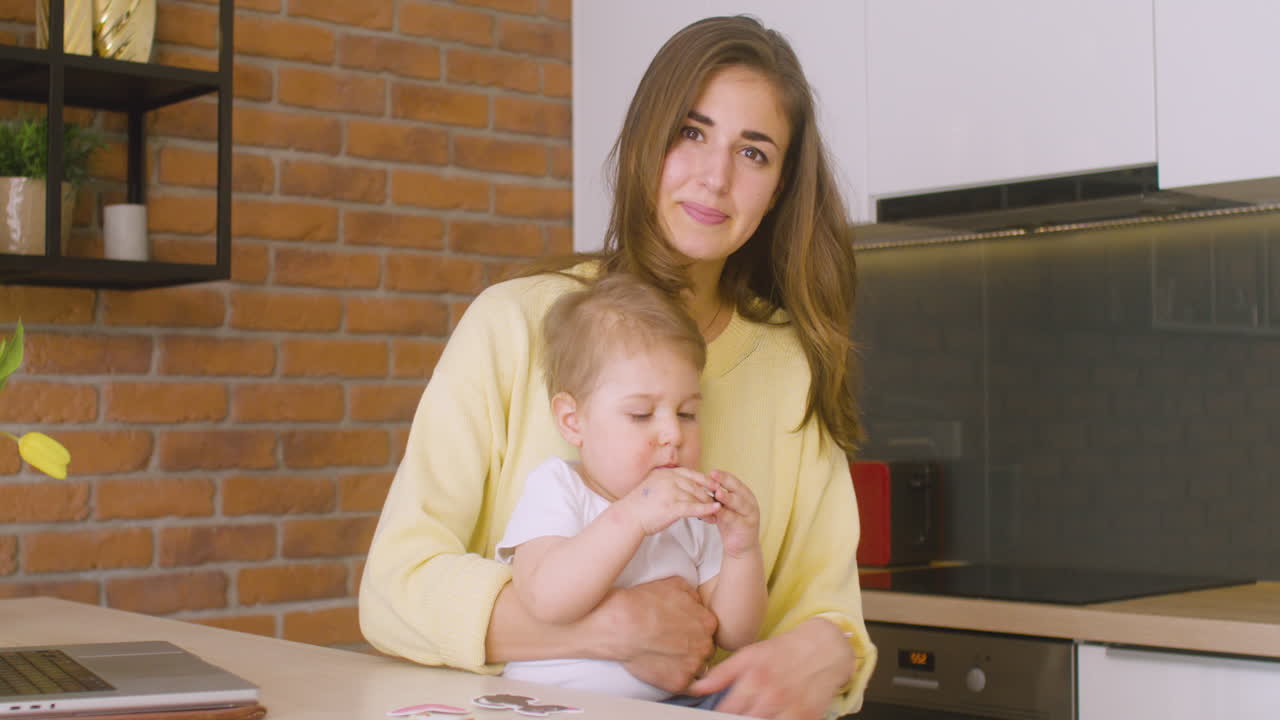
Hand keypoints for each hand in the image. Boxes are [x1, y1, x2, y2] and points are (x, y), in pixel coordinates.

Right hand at [593, 576, 717, 692]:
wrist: (622, 624)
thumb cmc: (644, 602)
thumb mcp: (674, 583)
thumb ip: (693, 594)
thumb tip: (697, 602)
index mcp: (708, 622)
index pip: (707, 629)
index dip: (694, 630)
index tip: (679, 630)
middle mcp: (706, 645)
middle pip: (704, 649)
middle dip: (691, 647)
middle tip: (671, 644)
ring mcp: (694, 666)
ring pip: (697, 668)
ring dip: (686, 664)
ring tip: (665, 658)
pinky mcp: (680, 683)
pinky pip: (690, 688)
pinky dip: (684, 683)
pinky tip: (673, 676)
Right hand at [618, 466, 720, 535]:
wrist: (628, 517)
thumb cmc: (640, 505)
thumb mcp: (654, 486)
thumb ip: (668, 482)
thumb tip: (683, 485)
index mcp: (665, 473)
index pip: (690, 474)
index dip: (705, 479)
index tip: (715, 485)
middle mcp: (669, 479)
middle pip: (696, 485)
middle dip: (709, 494)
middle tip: (721, 501)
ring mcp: (670, 492)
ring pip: (696, 497)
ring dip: (709, 504)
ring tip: (718, 512)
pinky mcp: (671, 507)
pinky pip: (693, 508)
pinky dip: (706, 509)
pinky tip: (715, 511)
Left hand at [688, 618, 856, 719]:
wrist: (823, 648)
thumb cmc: (782, 652)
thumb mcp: (749, 655)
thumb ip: (721, 674)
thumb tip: (694, 687)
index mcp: (754, 678)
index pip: (726, 711)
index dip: (717, 715)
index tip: (714, 716)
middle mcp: (772, 695)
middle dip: (736, 718)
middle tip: (739, 712)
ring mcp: (791, 708)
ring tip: (753, 712)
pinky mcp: (806, 717)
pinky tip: (770, 715)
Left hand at [704, 469, 759, 556]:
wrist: (740, 546)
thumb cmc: (730, 523)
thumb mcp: (724, 507)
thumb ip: (717, 495)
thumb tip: (701, 480)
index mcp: (744, 494)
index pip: (734, 481)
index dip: (723, 476)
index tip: (711, 471)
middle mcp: (750, 501)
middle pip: (737, 489)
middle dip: (725, 481)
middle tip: (712, 475)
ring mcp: (751, 514)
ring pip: (739, 503)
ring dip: (728, 498)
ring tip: (717, 493)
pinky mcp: (748, 526)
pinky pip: (736, 519)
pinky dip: (726, 515)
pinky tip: (717, 512)